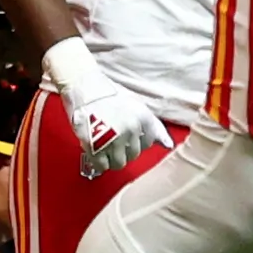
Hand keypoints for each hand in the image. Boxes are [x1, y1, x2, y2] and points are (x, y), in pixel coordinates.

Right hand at [37, 38, 172, 177]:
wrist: (83, 85)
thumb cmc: (108, 93)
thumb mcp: (135, 105)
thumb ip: (153, 126)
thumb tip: (168, 145)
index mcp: (143, 118)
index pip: (149, 142)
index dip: (138, 141)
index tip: (130, 137)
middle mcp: (131, 129)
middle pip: (134, 154)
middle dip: (125, 150)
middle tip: (114, 140)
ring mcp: (114, 139)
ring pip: (119, 163)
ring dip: (112, 158)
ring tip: (105, 147)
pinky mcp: (95, 146)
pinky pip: (102, 166)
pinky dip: (99, 163)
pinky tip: (97, 152)